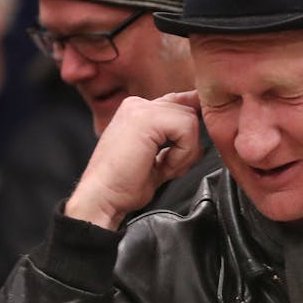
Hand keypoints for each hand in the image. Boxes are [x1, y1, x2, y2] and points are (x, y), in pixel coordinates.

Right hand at [64, 91, 203, 229]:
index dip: (192, 124)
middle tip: (169, 168)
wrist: (102, 198)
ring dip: (185, 152)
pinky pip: (187, 129)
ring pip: (190, 120)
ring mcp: (141, 108)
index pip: (179, 104)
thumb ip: (175, 144)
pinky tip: (163, 166)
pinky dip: (182, 154)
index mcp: (138, 111)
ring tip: (163, 168)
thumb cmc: (123, 187)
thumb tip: (200, 139)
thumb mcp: (157, 160)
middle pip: (188, 112)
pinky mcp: (147, 118)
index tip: (194, 143)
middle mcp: (138, 104)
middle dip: (188, 145)